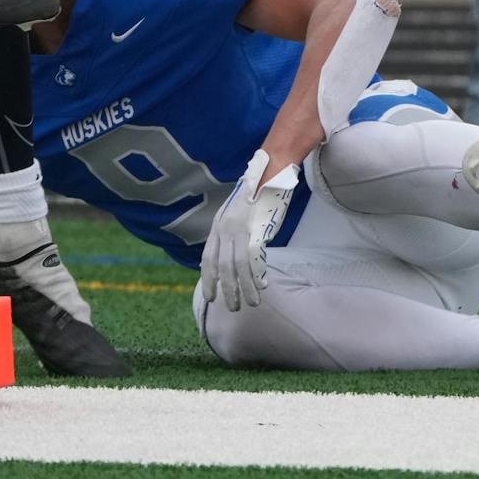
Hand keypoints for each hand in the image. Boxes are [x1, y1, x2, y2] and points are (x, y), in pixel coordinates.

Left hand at [201, 150, 300, 312]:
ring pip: (237, 266)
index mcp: (218, 224)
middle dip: (226, 289)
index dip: (208, 278)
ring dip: (244, 288)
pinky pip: (254, 258)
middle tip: (232, 307)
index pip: (208, 257)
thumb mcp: (237, 214)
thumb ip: (231, 233)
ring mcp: (239, 227)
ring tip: (252, 304)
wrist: (271, 171)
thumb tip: (230, 258)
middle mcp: (224, 226)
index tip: (211, 296)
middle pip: (221, 265)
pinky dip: (257, 274)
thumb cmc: (258, 194)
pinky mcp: (256, 227)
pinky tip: (262, 285)